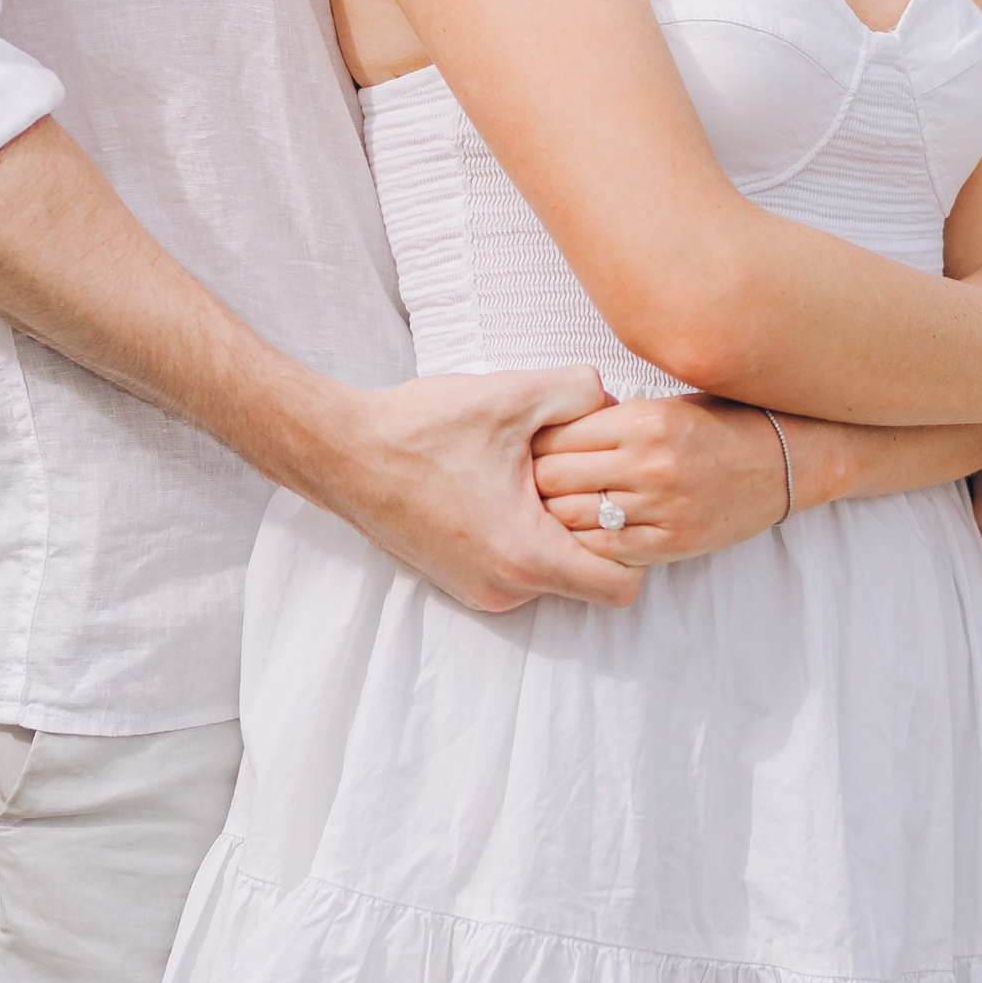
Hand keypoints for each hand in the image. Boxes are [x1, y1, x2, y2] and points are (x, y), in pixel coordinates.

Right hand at [323, 368, 641, 611]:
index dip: (637, 541)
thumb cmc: (423, 428)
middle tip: (577, 472)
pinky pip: (517, 566)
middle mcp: (505, 588)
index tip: (622, 496)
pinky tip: (502, 483)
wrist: (344, 452)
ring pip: (551, 569)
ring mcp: (479, 591)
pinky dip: (523, 532)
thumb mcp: (514, 394)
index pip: (622, 586)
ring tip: (532, 471)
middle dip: (592, 525)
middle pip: (588, 576)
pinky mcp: (460, 581)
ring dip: (554, 526)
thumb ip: (582, 391)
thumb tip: (615, 401)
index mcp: (527, 555)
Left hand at [531, 393, 789, 562]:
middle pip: (554, 478)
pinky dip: (583, 543)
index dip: (535, 444)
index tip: (528, 448)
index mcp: (643, 421)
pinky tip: (580, 532)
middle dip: (534, 481)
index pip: (557, 436)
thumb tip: (544, 434)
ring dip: (553, 514)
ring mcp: (661, 508)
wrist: (783, 461)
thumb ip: (609, 422)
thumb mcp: (664, 406)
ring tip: (547, 508)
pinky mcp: (671, 544)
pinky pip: (604, 550)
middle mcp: (649, 464)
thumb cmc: (717, 425)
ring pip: (571, 517)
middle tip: (526, 484)